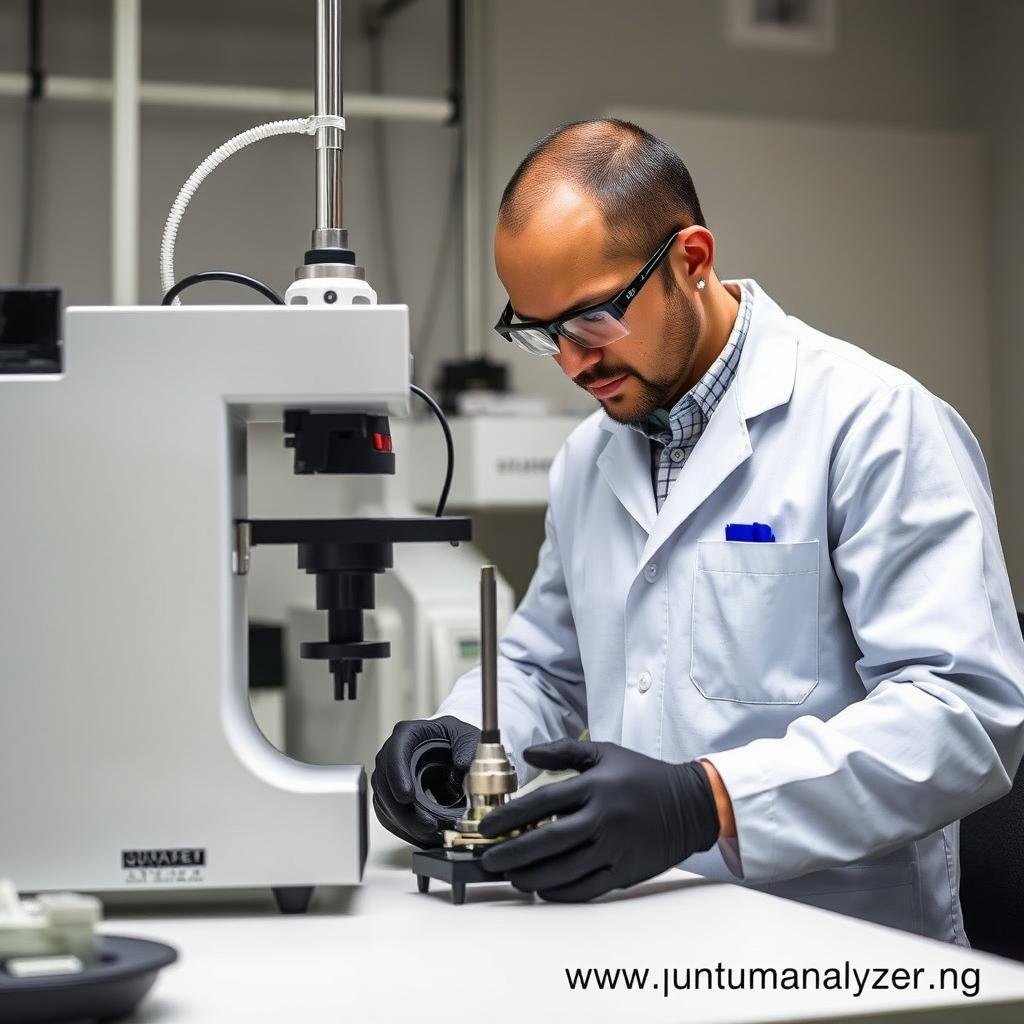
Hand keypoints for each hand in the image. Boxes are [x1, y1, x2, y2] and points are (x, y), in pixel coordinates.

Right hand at [371, 716, 480, 847]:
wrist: (452, 750)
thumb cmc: (455, 738)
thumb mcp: (466, 736)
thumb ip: (467, 747)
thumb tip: (463, 765)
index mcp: (408, 734)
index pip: (395, 751)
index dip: (397, 774)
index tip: (407, 796)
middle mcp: (392, 754)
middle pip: (384, 783)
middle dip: (403, 810)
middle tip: (427, 826)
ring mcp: (389, 776)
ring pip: (384, 803)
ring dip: (405, 823)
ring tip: (430, 835)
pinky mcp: (391, 796)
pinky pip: (390, 816)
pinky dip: (405, 829)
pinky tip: (423, 837)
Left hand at [479, 739, 718, 900]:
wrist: (690, 805)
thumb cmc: (643, 776)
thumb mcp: (605, 753)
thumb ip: (564, 751)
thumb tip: (528, 754)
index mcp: (596, 786)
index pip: (542, 802)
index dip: (510, 817)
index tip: (488, 827)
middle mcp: (604, 818)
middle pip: (548, 840)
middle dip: (512, 852)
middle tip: (489, 859)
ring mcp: (615, 848)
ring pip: (563, 869)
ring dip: (530, 875)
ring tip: (510, 876)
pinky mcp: (625, 872)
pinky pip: (585, 888)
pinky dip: (559, 891)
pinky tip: (541, 889)